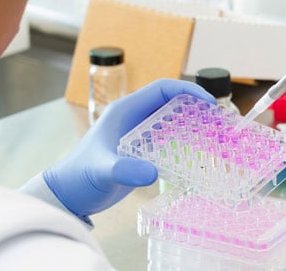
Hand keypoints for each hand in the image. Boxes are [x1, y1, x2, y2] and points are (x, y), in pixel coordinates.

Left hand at [43, 79, 214, 216]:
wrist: (68, 194)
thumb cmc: (80, 177)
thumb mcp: (103, 171)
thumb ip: (125, 170)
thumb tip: (152, 173)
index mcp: (125, 111)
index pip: (162, 89)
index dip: (187, 91)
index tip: (208, 103)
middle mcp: (133, 118)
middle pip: (170, 102)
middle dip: (195, 107)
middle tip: (217, 120)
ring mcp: (137, 134)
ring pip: (171, 120)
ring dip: (191, 123)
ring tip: (214, 134)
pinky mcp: (140, 151)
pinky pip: (167, 139)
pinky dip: (184, 141)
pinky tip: (197, 152)